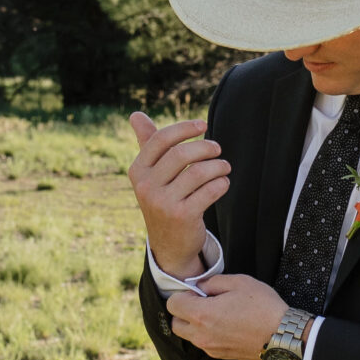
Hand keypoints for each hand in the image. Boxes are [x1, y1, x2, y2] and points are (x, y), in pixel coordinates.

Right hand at [127, 111, 229, 274]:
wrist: (169, 244)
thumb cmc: (164, 199)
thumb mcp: (151, 174)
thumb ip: (147, 144)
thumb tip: (135, 114)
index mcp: (138, 171)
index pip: (161, 139)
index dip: (184, 128)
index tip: (203, 125)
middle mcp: (146, 187)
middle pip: (182, 154)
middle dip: (206, 148)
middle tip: (217, 150)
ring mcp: (163, 203)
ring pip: (199, 172)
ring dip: (218, 166)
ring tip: (224, 168)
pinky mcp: (182, 216)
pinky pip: (210, 191)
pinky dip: (221, 184)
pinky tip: (223, 183)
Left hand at [165, 272, 286, 359]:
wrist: (284, 336)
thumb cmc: (264, 308)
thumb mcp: (240, 282)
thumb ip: (213, 281)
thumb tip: (201, 286)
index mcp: (202, 314)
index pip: (172, 304)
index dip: (183, 294)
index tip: (198, 292)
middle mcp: (202, 335)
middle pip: (176, 324)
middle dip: (184, 312)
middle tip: (203, 303)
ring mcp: (211, 348)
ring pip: (190, 336)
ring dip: (195, 325)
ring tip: (218, 314)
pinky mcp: (221, 356)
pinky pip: (205, 344)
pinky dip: (208, 335)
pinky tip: (226, 325)